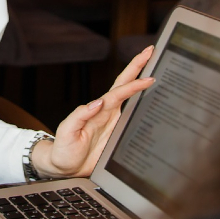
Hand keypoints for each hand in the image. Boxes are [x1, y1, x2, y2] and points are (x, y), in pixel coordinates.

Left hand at [32, 46, 154, 178]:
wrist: (64, 167)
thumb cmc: (63, 149)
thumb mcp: (67, 131)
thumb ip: (80, 115)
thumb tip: (97, 102)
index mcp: (97, 110)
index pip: (118, 92)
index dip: (133, 84)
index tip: (147, 78)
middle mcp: (107, 112)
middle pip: (125, 85)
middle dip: (137, 67)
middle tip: (150, 51)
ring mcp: (114, 122)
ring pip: (131, 98)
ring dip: (141, 82)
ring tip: (156, 68)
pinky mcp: (118, 134)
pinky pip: (133, 117)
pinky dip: (144, 105)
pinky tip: (154, 99)